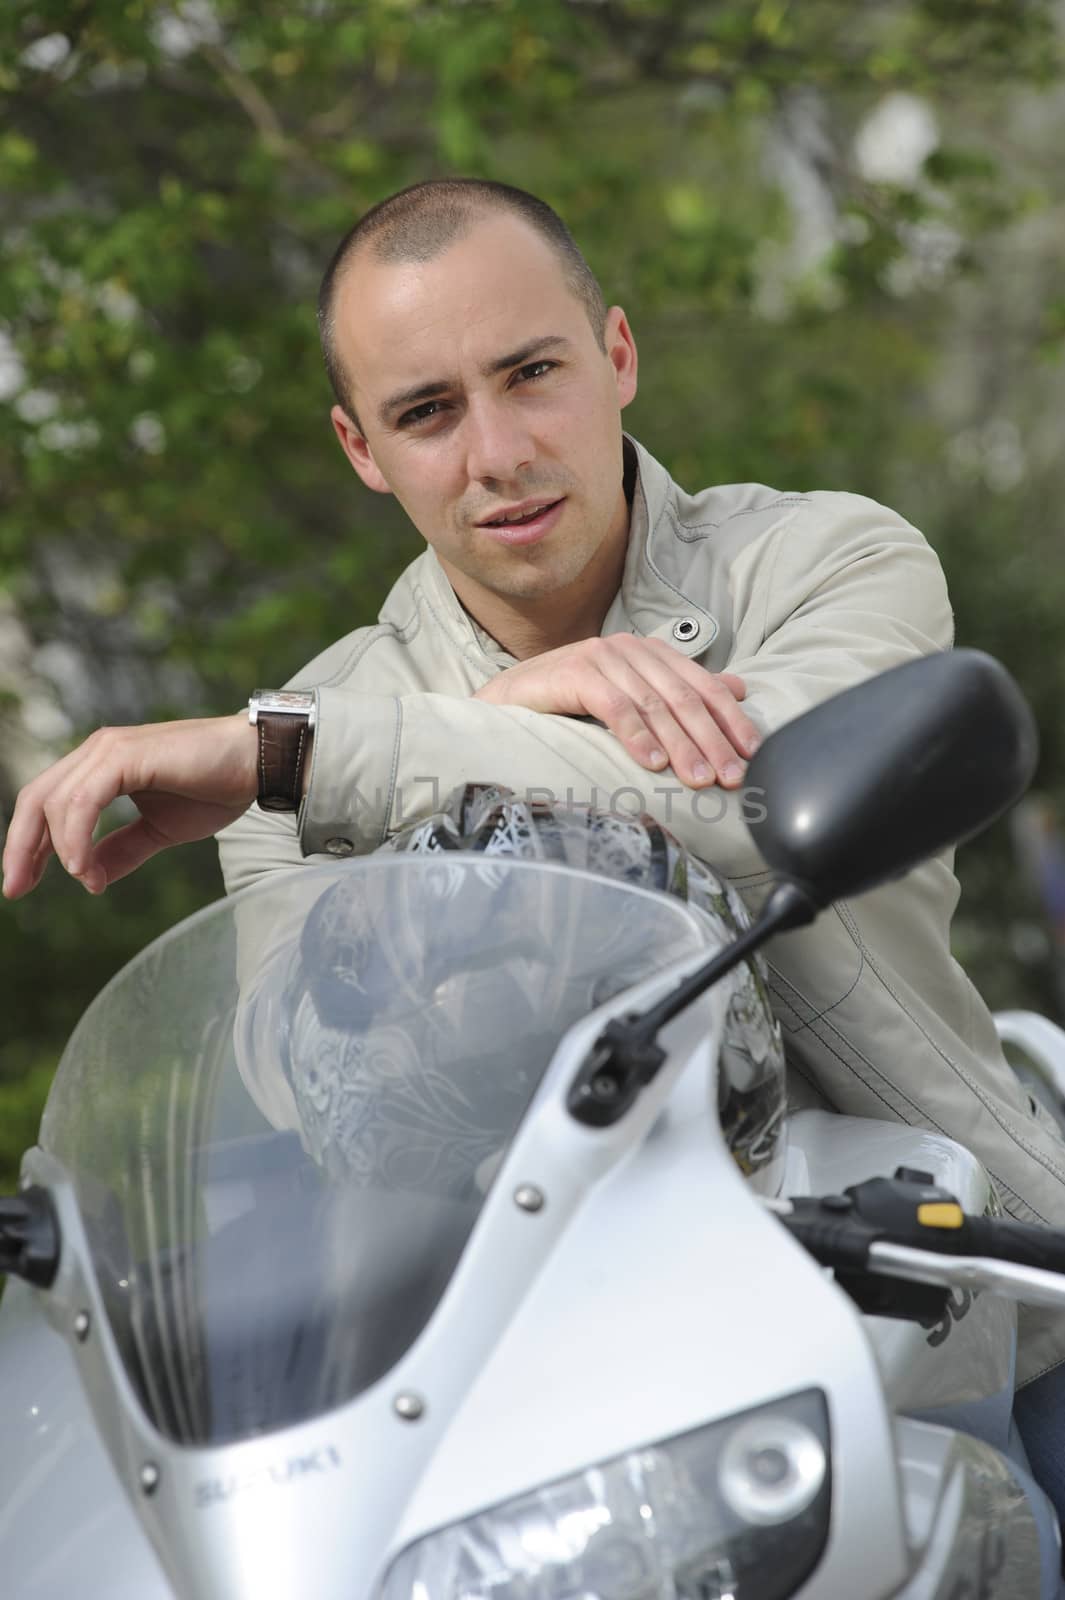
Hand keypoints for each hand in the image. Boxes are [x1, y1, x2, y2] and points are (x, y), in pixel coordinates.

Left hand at [2, 714, 258, 898]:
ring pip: (56, 802)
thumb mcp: (160, 830)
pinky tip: (84, 868)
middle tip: (16, 889)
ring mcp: (109, 750)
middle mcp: (98, 751)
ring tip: (83, 880)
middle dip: (20, 847)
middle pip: (36, 798)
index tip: (21, 884)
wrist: (257, 763)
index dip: (27, 844)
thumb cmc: (216, 788)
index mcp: (101, 766)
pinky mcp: (125, 755)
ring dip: (59, 849)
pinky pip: (83, 801)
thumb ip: (123, 849)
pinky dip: (76, 837)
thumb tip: (92, 877)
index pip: (46, 803)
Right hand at [473, 635, 759, 789]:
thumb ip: (679, 692)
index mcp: (651, 653)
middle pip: (684, 697)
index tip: (753, 756)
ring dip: (681, 745)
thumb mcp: (632, 697)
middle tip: (731, 777)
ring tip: (698, 778)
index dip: (731, 721)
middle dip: (712, 740)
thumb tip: (737, 689)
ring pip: (654, 704)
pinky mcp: (575, 671)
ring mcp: (602, 657)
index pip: (703, 687)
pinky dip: (636, 735)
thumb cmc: (570, 703)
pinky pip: (614, 706)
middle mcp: (630, 648)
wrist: (507, 701)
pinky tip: (652, 763)